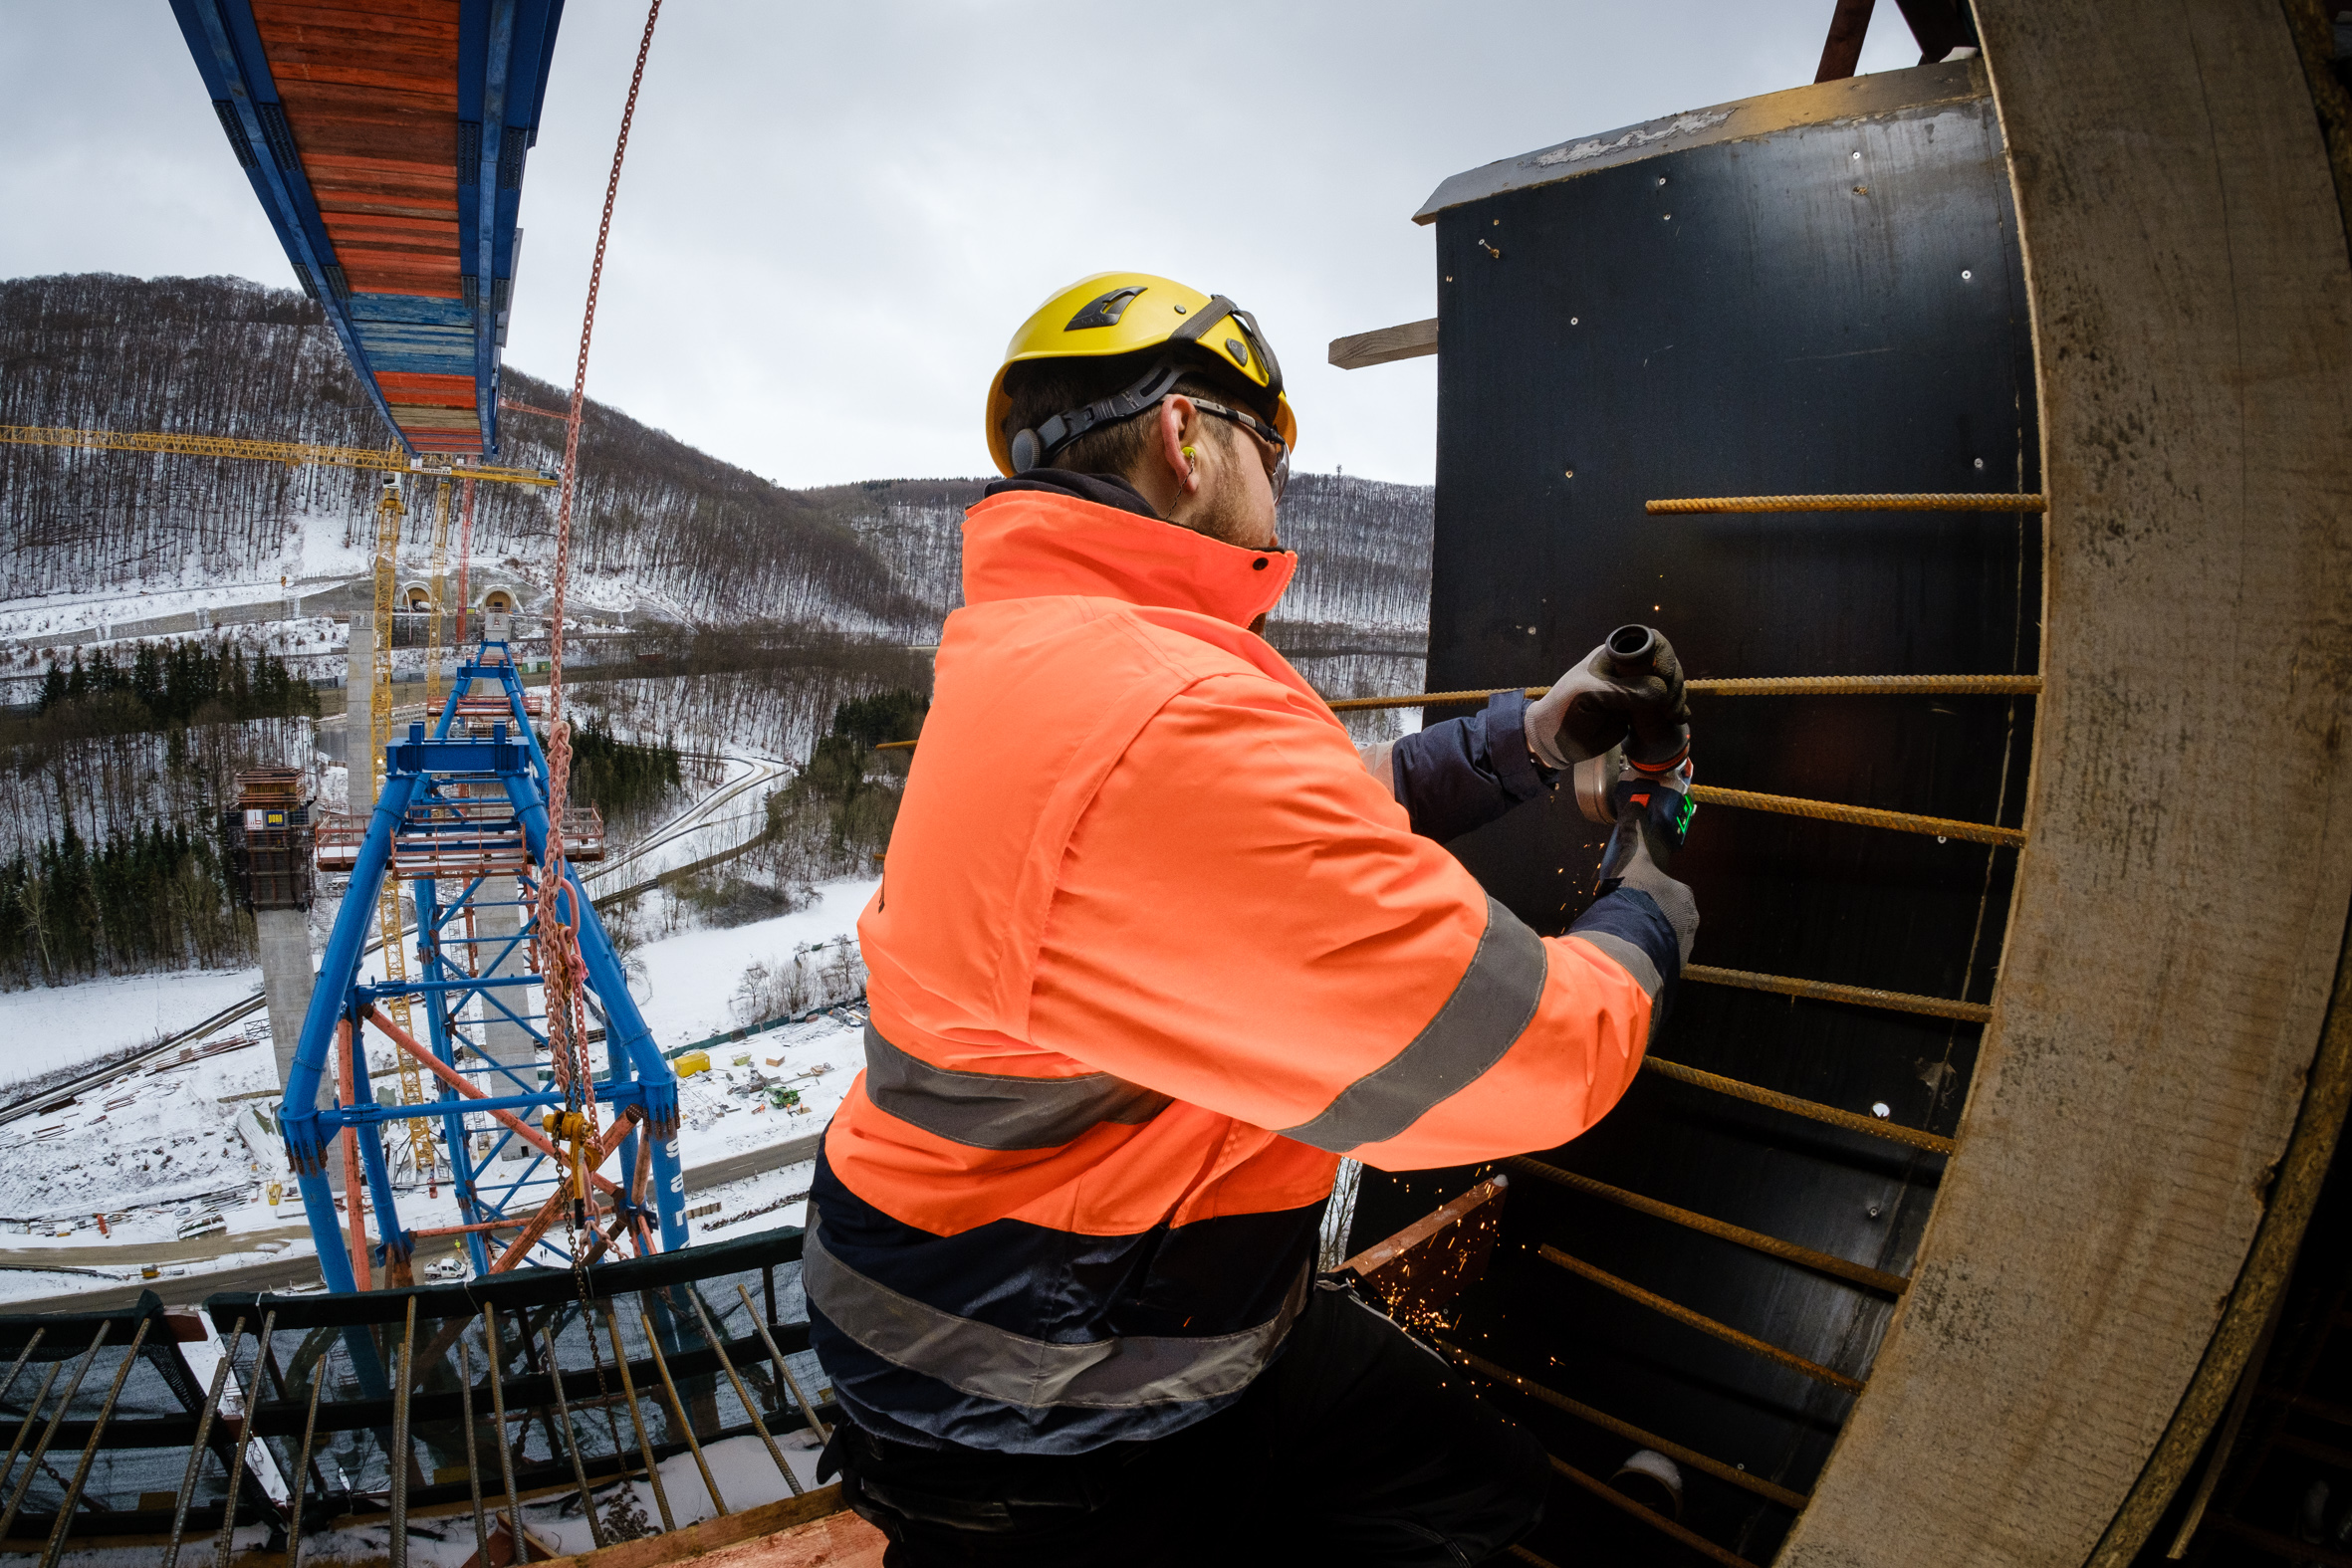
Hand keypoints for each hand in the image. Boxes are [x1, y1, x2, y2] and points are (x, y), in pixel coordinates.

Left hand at [1524, 626, 1691, 770]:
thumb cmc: (1565, 709)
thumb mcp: (1590, 695)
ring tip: (1675, 715)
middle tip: (1670, 704)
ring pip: (1668, 685)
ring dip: (1678, 697)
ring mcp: (1637, 690)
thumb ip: (1624, 691)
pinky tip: (1680, 718)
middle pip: (1665, 664)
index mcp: (1615, 656)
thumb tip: (1661, 689)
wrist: (1555, 740)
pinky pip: (1664, 705)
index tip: (1666, 676)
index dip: (1664, 655)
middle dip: (1674, 681)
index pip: (1650, 643)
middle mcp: (1629, 670)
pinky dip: (1676, 710)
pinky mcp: (1641, 711)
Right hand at [1599, 763, 1698, 963]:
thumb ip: (1633, 833)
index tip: (1632, 893)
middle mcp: (1689, 925)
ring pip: (1662, 940)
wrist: (1628, 945)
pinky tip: (1624, 954)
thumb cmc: (1634, 899)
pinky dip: (1642, 957)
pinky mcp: (1670, 970)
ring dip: (1645, 938)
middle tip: (1623, 915)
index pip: (1670, 891)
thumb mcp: (1631, 859)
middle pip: (1667, 917)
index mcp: (1684, 898)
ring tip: (1621, 937)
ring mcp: (1681, 950)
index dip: (1648, 890)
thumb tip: (1635, 806)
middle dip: (1648, 916)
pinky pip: (1655, 960)